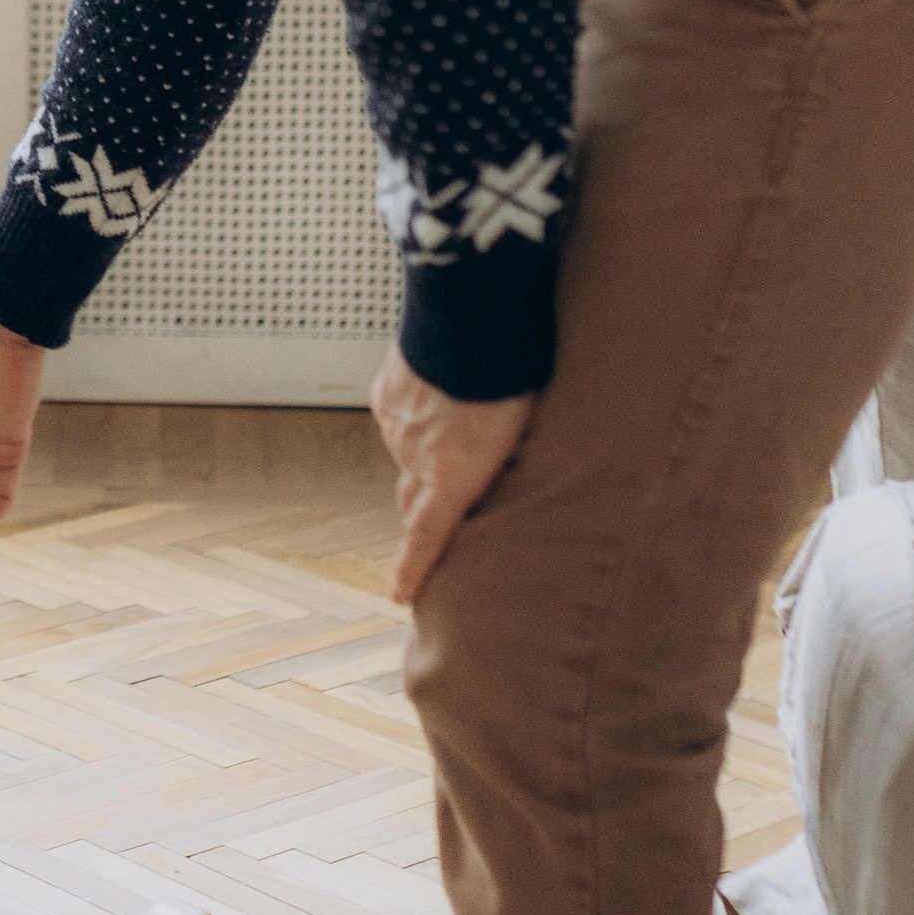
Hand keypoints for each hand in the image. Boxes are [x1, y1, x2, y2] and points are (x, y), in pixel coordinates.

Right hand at [371, 347, 536, 603]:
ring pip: (409, 452)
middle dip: (428, 507)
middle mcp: (416, 458)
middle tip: (450, 499)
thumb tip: (512, 472)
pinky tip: (441, 388)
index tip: (399, 597)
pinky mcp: (386, 393)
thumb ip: (508, 464)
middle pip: (414, 499)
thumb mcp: (527, 434)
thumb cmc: (515, 378)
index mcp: (452, 477)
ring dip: (431, 447)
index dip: (412, 570)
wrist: (473, 317)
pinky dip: (417, 413)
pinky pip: (400, 415)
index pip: (426, 538)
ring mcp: (397, 425)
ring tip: (463, 416)